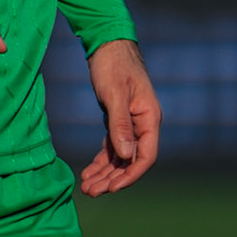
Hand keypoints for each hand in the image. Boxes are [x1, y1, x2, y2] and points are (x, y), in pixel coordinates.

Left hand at [79, 39, 160, 196]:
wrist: (107, 43)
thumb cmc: (113, 64)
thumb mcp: (114, 94)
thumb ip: (121, 124)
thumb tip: (127, 157)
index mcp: (149, 118)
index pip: (146, 156)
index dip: (130, 175)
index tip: (112, 188)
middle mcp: (143, 124)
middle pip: (131, 161)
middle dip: (112, 179)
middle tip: (91, 192)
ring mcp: (131, 123)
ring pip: (120, 157)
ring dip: (104, 173)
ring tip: (86, 188)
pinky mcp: (118, 121)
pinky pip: (112, 147)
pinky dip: (101, 161)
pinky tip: (87, 173)